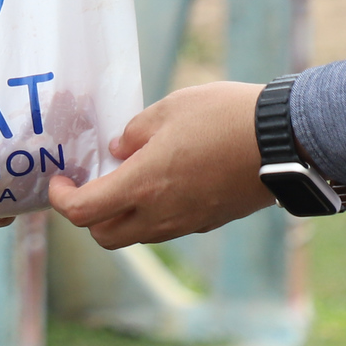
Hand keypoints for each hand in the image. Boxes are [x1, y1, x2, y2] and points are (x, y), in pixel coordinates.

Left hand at [47, 82, 275, 248]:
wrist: (285, 142)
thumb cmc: (225, 117)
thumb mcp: (169, 109)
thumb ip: (135, 132)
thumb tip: (118, 150)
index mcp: (142, 186)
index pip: (83, 213)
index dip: (61, 200)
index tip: (60, 181)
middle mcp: (160, 215)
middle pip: (105, 235)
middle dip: (89, 214)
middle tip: (91, 182)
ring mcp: (187, 224)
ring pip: (137, 235)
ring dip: (122, 214)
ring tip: (129, 176)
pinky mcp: (209, 222)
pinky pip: (167, 227)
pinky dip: (153, 212)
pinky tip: (164, 179)